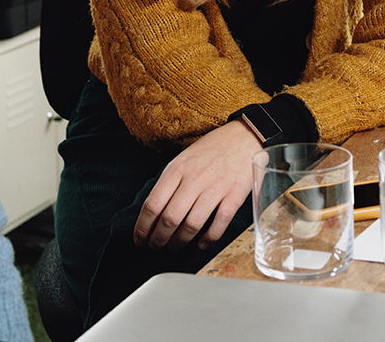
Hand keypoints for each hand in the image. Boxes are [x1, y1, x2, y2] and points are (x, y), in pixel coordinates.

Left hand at [135, 120, 261, 251]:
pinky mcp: (234, 196)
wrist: (244, 137)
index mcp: (177, 169)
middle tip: (155, 247)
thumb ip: (169, 182)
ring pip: (191, 225)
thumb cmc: (212, 149)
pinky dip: (208, 239)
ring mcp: (215, 188)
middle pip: (169, 219)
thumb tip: (154, 212)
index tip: (140, 239)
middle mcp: (194, 179)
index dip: (142, 227)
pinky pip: (218, 224)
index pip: (152, 204)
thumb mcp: (183, 158)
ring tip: (174, 246)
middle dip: (158, 239)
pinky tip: (202, 244)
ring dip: (179, 242)